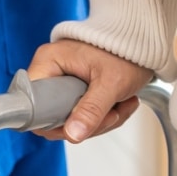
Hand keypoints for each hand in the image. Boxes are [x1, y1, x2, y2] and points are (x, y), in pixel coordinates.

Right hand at [27, 39, 154, 142]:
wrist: (144, 41)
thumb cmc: (127, 50)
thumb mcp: (111, 82)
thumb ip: (91, 109)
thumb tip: (72, 134)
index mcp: (49, 61)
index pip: (32, 103)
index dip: (52, 121)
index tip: (76, 124)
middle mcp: (52, 71)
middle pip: (54, 118)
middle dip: (87, 123)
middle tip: (111, 113)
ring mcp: (64, 82)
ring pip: (71, 120)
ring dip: (101, 120)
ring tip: (122, 103)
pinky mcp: (76, 90)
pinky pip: (83, 115)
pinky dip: (104, 116)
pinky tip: (121, 103)